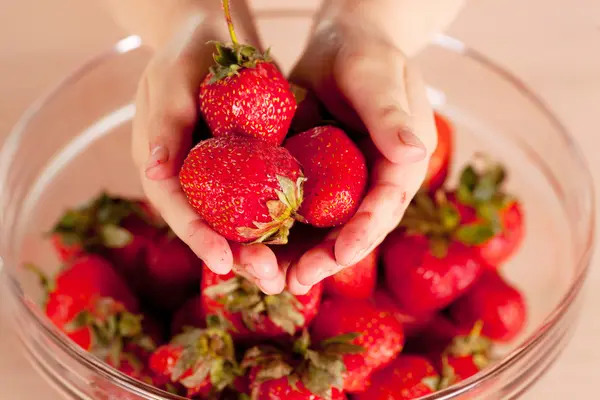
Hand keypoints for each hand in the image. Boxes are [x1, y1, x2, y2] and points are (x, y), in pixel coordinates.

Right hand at [130, 16, 286, 293]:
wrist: (217, 37)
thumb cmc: (189, 50)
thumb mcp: (173, 78)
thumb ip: (165, 123)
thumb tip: (153, 173)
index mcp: (161, 163)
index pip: (177, 207)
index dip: (197, 236)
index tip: (222, 261)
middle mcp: (188, 178)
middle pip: (209, 226)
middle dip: (237, 255)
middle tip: (268, 278)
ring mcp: (218, 178)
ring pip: (236, 223)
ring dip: (260, 250)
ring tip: (286, 276)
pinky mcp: (244, 170)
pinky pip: (259, 201)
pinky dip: (276, 223)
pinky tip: (301, 242)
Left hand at [286, 18, 437, 293]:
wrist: (340, 44)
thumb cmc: (367, 55)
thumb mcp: (379, 78)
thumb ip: (391, 116)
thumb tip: (412, 154)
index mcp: (398, 167)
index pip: (383, 208)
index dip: (361, 234)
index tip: (338, 254)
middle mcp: (369, 184)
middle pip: (348, 232)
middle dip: (322, 259)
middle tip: (293, 281)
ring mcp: (338, 185)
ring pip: (317, 230)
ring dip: (292, 256)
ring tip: (266, 277)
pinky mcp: (309, 178)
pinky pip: (290, 208)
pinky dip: (271, 229)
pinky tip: (247, 246)